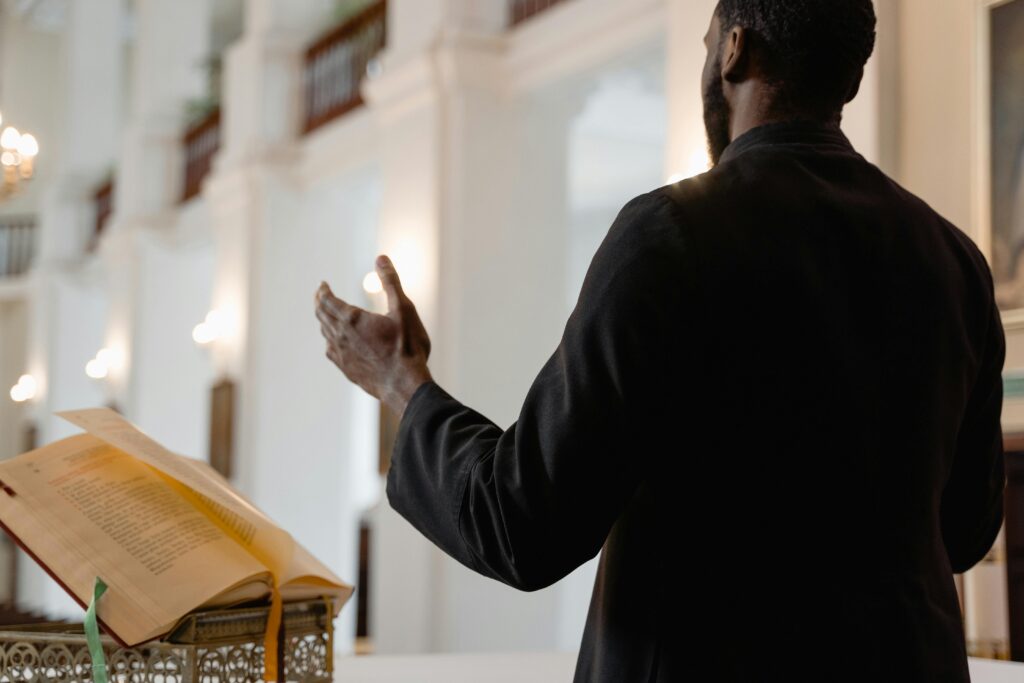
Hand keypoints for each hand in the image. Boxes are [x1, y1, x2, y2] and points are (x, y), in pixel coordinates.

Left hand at [316, 255, 432, 417]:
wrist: (405, 386)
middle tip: (321, 295)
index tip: (322, 284)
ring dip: (324, 321)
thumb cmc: (407, 347)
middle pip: (321, 315)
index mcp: (352, 319)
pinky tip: (335, 343)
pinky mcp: (347, 370)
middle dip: (320, 302)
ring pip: (325, 333)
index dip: (323, 290)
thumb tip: (380, 258)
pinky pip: (331, 351)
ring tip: (328, 315)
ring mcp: (342, 356)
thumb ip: (390, 282)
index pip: (326, 300)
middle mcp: (341, 337)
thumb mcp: (404, 309)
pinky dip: (330, 340)